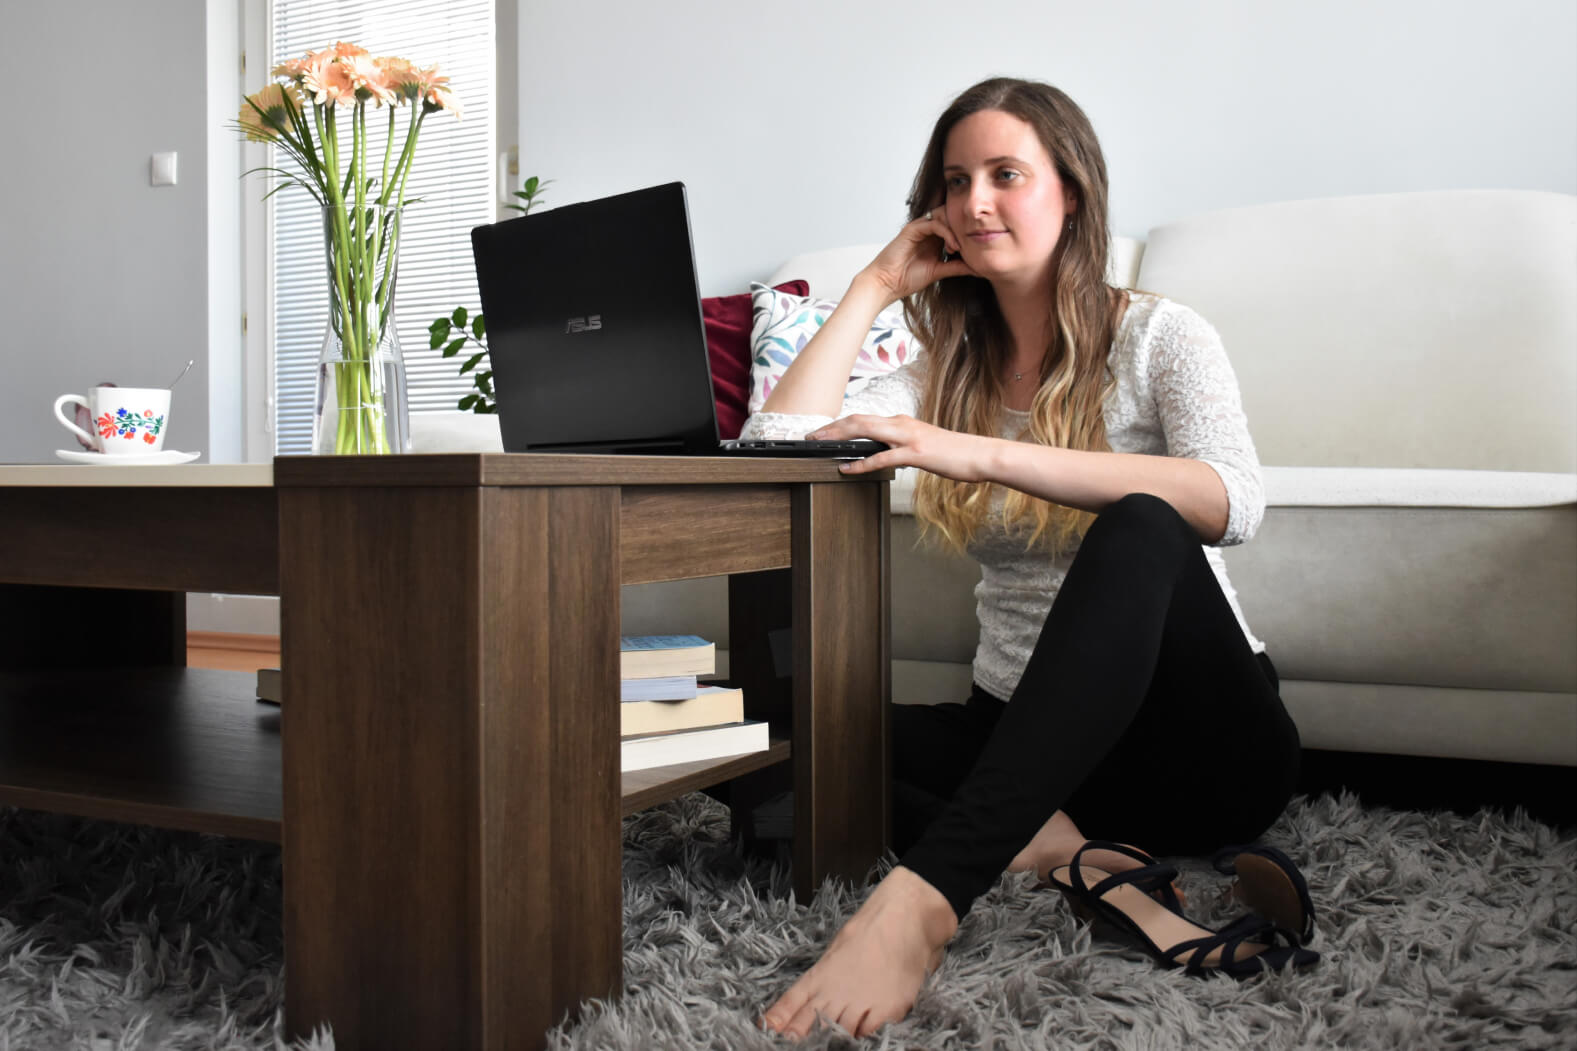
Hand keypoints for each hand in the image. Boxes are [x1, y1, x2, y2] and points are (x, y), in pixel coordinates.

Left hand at [811, 414, 994, 481]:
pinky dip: (861, 463)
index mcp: (902, 423)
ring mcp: (908, 437)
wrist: (979, 455)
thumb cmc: (953, 454)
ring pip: (866, 431)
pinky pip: (881, 458)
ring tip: (820, 445)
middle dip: (832, 427)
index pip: (865, 419)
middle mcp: (902, 424)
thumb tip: (883, 455)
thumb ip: (901, 448)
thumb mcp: (923, 447)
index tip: (823, 432)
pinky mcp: (916, 453)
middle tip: (811, 436)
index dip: (841, 424)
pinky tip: (847, 468)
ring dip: (839, 437)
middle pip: (858, 420)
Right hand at [859, 211, 978, 305]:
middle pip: (951, 215)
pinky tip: (953, 247)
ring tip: (960, 247)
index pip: (954, 224)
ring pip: (944, 215)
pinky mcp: (912, 229)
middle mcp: (927, 230)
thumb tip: (978, 268)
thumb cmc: (907, 278)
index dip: (966, 232)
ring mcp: (919, 227)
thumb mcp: (939, 271)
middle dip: (963, 228)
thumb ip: (957, 267)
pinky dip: (947, 233)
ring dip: (955, 229)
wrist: (887, 284)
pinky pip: (934, 223)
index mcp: (934, 238)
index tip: (976, 248)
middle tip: (970, 245)